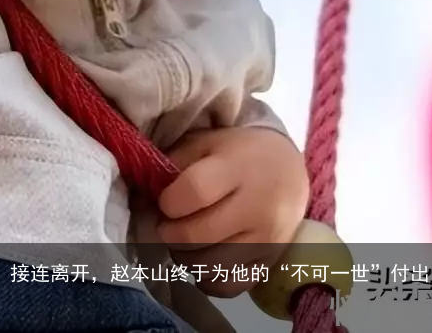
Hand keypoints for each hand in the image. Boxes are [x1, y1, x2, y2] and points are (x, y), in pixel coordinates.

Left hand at [154, 126, 308, 296]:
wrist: (289, 172)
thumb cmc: (238, 154)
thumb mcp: (206, 144)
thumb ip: (172, 165)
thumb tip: (141, 199)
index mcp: (238, 168)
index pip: (194, 192)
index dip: (169, 201)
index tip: (165, 200)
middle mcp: (256, 207)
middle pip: (196, 235)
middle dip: (169, 232)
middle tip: (168, 223)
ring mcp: (267, 240)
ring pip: (208, 265)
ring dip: (184, 257)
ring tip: (185, 239)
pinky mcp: (269, 264)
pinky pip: (228, 286)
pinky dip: (207, 278)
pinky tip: (204, 258)